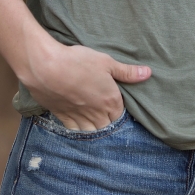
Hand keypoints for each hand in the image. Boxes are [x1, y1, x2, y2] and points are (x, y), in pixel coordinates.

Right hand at [22, 41, 151, 130]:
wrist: (46, 67)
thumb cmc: (78, 61)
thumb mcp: (106, 62)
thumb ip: (127, 72)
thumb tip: (148, 73)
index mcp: (110, 100)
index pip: (120, 116)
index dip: (119, 112)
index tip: (115, 106)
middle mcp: (96, 113)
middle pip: (106, 127)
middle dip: (108, 123)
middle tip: (105, 115)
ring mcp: (79, 117)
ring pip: (91, 132)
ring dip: (93, 129)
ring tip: (93, 122)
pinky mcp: (62, 116)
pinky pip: (73, 130)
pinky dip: (77, 130)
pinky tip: (77, 124)